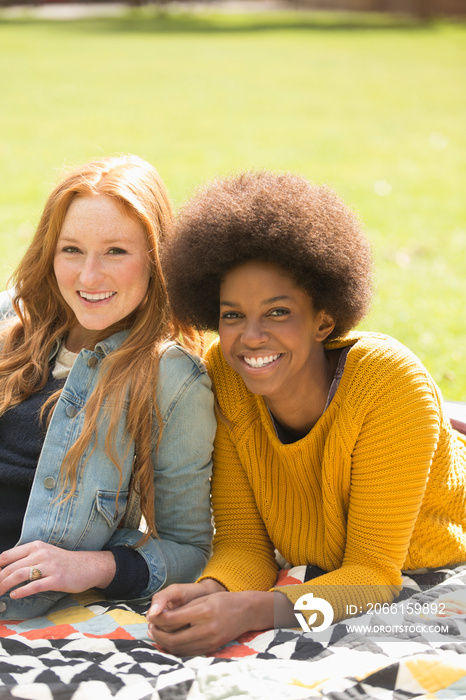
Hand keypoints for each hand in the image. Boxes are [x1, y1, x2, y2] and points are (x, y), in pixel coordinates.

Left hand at [0, 541, 115, 598]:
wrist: (88, 566)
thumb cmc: (63, 562)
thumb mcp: (44, 554)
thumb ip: (26, 558)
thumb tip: (3, 569)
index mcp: (36, 546)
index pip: (7, 555)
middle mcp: (41, 553)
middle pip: (11, 567)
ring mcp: (50, 566)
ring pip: (20, 575)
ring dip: (5, 586)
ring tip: (0, 593)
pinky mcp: (56, 579)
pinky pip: (34, 586)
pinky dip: (21, 592)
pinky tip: (14, 596)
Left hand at [148, 587, 293, 655]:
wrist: (245, 612)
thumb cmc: (223, 601)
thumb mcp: (203, 598)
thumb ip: (184, 608)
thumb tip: (161, 616)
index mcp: (203, 611)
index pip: (173, 620)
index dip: (158, 619)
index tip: (150, 616)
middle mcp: (206, 628)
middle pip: (173, 639)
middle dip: (157, 634)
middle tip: (150, 627)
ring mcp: (209, 641)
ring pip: (179, 648)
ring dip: (164, 643)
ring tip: (156, 634)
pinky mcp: (211, 648)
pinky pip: (188, 652)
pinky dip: (175, 649)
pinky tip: (169, 641)